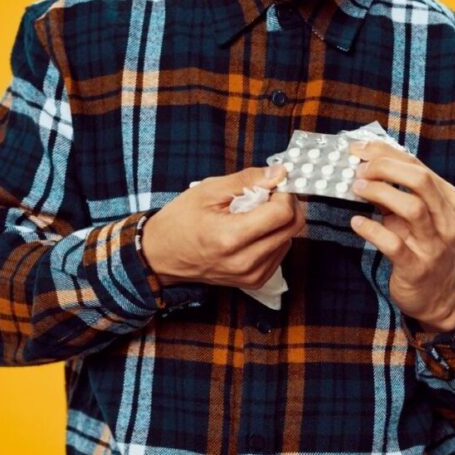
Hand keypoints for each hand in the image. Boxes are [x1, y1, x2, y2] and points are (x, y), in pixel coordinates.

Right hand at [142, 165, 304, 289]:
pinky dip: (273, 237)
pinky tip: (251, 232)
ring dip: (278, 222)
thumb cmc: (180, 221)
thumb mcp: (208, 190)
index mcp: (231, 237)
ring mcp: (252, 275)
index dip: (283, 192)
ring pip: (290, 239)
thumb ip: (247, 180)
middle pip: (293, 227)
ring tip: (251, 215)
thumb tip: (279, 172)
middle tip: (266, 195)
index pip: (283, 213)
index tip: (272, 184)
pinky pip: (280, 252)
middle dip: (286, 204)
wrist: (162, 256)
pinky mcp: (254, 281)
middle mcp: (245, 261)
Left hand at [348, 140, 454, 332]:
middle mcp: (448, 221)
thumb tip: (366, 166)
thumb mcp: (420, 217)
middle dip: (385, 168)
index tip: (360, 149)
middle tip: (359, 170)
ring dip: (380, 193)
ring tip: (356, 189)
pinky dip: (371, 230)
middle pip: (420, 180)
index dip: (387, 154)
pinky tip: (356, 223)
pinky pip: (393, 244)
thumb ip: (400, 192)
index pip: (419, 166)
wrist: (441, 297)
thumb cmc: (425, 248)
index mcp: (452, 202)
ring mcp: (435, 245)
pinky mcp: (417, 267)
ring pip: (412, 208)